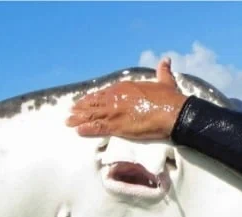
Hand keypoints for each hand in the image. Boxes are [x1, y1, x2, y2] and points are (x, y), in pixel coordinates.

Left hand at [66, 58, 187, 139]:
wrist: (172, 112)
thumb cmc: (169, 98)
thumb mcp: (165, 81)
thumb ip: (162, 71)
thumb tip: (165, 60)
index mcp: (124, 87)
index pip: (103, 93)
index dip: (93, 98)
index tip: (85, 101)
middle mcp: (115, 98)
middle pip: (94, 103)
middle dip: (81, 108)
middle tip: (71, 112)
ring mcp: (114, 112)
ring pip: (91, 115)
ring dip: (79, 119)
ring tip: (69, 122)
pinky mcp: (117, 126)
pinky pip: (97, 127)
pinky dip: (87, 129)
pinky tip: (78, 131)